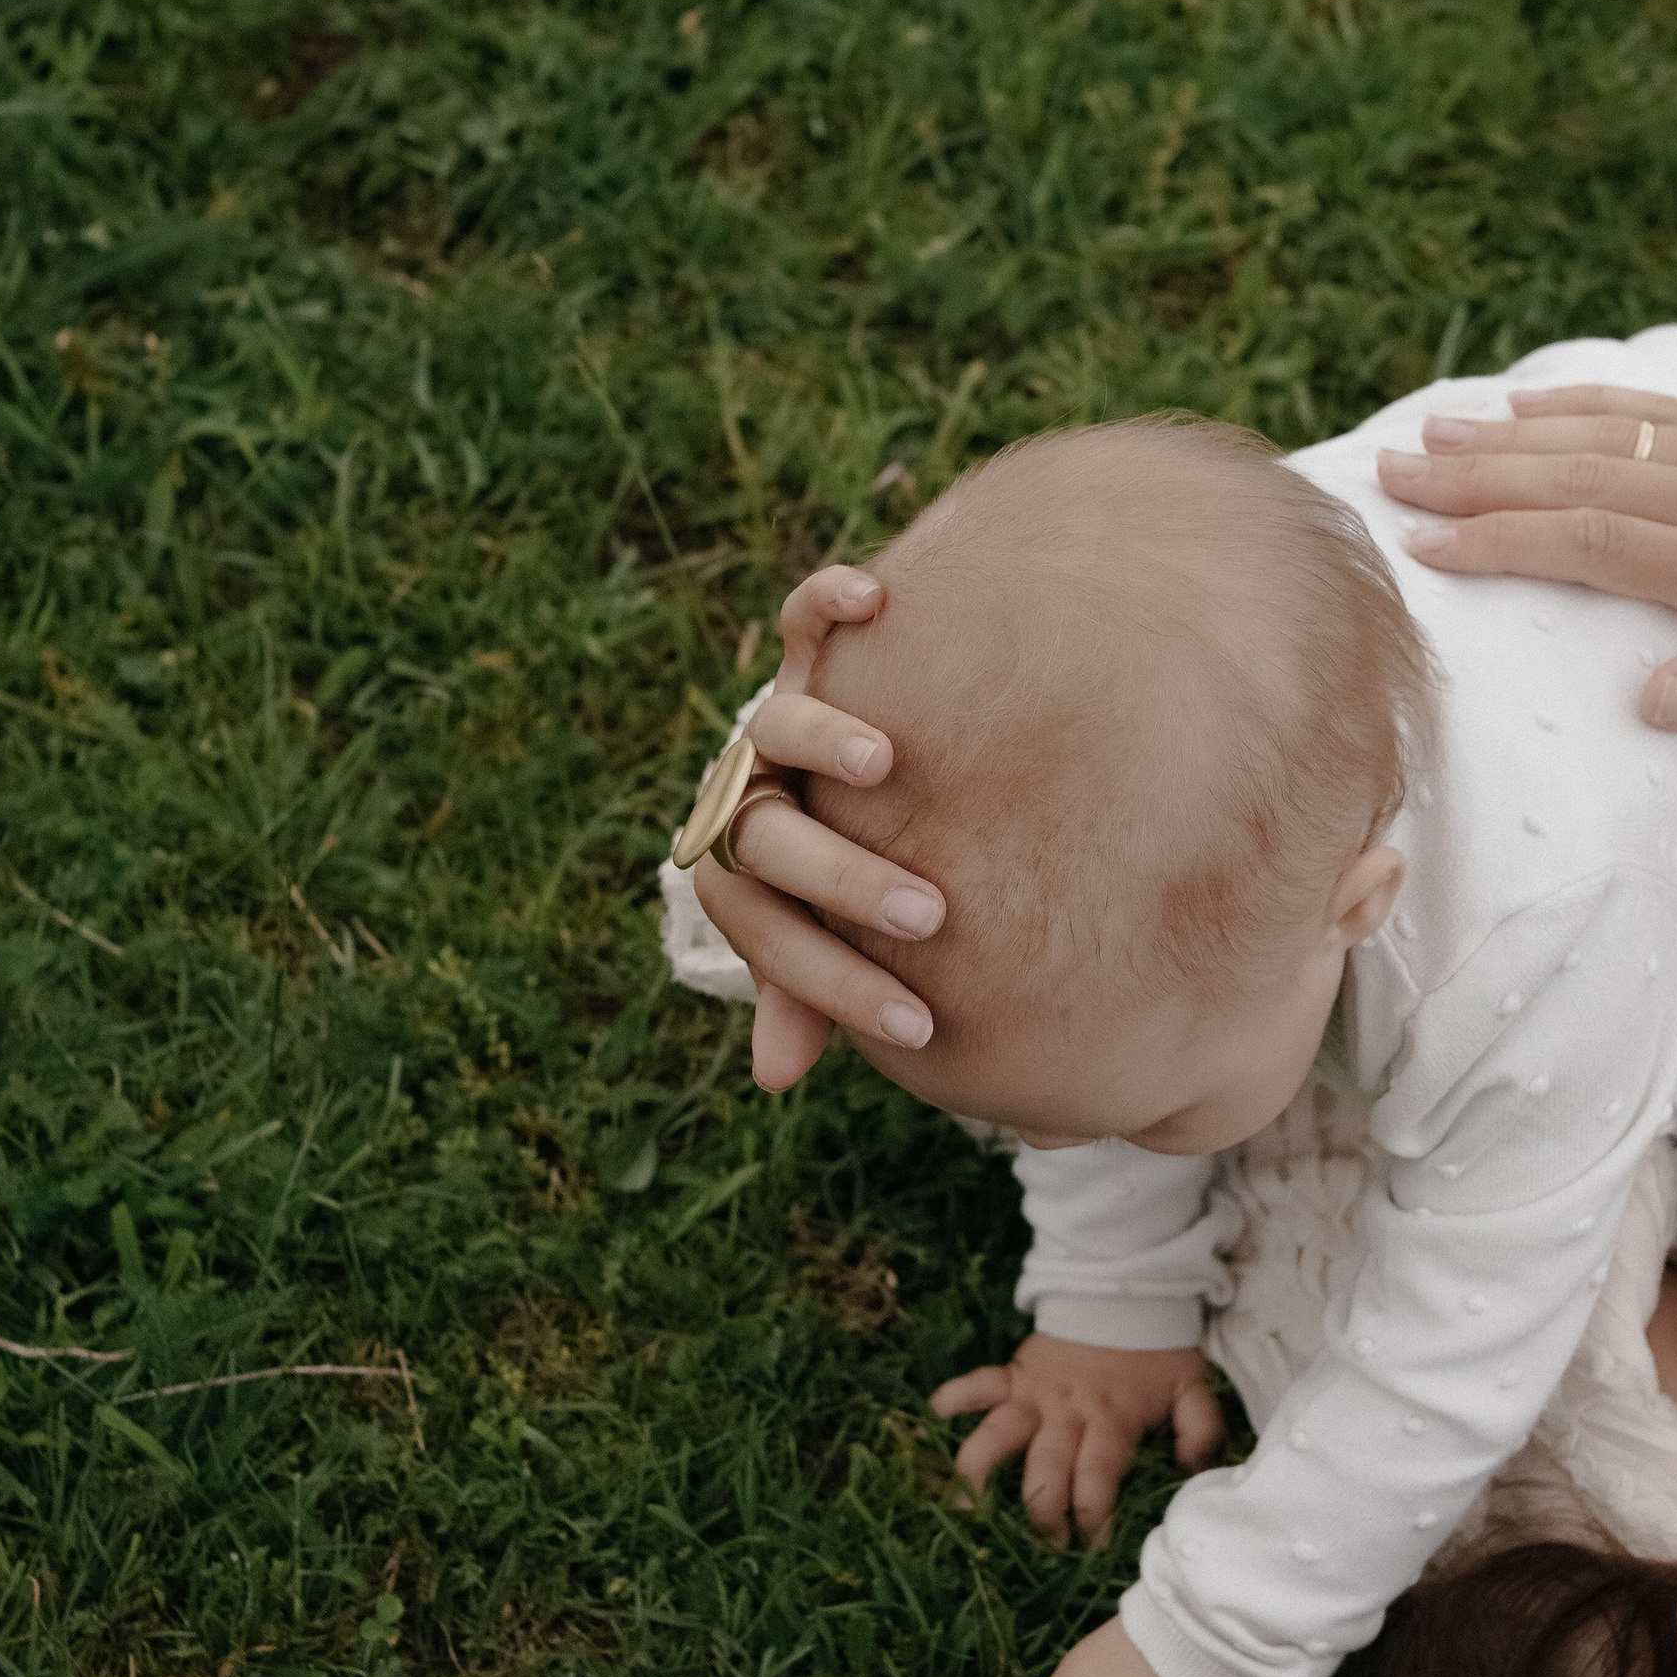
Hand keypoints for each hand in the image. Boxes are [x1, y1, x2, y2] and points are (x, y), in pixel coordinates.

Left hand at [688, 564, 947, 1087]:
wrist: (850, 758)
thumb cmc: (852, 862)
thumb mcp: (830, 929)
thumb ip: (805, 988)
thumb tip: (774, 1079)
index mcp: (751, 864)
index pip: (765, 927)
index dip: (831, 985)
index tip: (915, 1026)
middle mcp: (757, 785)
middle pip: (766, 831)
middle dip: (842, 879)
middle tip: (924, 914)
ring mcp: (784, 710)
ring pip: (777, 719)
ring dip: (822, 741)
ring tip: (879, 762)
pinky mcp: (814, 647)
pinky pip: (806, 614)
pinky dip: (826, 600)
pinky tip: (874, 598)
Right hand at [932, 1332, 1223, 1547]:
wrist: (1125, 1296)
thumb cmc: (1158, 1354)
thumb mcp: (1193, 1389)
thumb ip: (1201, 1430)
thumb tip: (1193, 1470)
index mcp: (1112, 1419)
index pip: (1097, 1475)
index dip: (1092, 1514)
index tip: (1092, 1545)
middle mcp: (1068, 1411)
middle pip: (1045, 1469)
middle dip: (1042, 1513)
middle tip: (1046, 1546)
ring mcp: (1035, 1393)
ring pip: (999, 1433)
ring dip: (980, 1470)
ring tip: (967, 1509)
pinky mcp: (1014, 1374)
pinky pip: (979, 1382)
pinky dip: (956, 1395)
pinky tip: (936, 1414)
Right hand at [1376, 387, 1676, 748]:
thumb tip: (1646, 698)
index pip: (1589, 543)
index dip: (1498, 541)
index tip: (1421, 545)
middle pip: (1578, 475)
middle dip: (1476, 475)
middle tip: (1389, 472)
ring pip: (1610, 435)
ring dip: (1513, 432)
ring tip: (1433, 430)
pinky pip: (1664, 412)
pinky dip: (1592, 403)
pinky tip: (1535, 401)